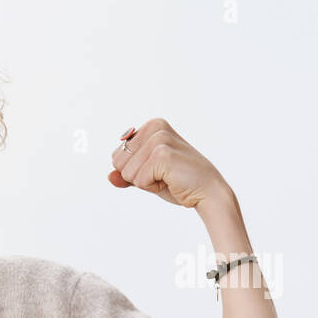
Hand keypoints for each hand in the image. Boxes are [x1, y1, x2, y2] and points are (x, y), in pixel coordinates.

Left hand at [108, 118, 232, 211]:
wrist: (207, 192)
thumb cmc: (178, 182)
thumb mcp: (146, 176)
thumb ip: (126, 174)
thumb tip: (109, 176)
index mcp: (151, 126)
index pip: (117, 156)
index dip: (135, 171)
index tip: (158, 169)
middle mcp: (155, 128)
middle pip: (118, 162)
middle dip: (137, 176)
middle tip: (162, 174)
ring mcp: (159, 140)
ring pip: (127, 173)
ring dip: (145, 182)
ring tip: (168, 177)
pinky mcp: (162, 155)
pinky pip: (138, 180)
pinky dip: (152, 187)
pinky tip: (171, 180)